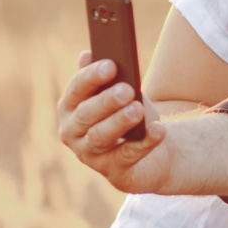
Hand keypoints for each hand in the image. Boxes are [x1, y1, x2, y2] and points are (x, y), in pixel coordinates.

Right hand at [56, 53, 170, 193]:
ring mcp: (89, 155)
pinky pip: (128, 156)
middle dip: (106, 101)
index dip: (92, 77)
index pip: (76, 89)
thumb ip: (103, 77)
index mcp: (69, 107)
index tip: (111, 65)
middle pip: (86, 114)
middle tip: (127, 89)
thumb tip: (87, 54)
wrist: (148, 153)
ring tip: (138, 109)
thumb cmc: (127, 116)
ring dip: (119, 122)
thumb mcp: (117, 93)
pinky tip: (158, 130)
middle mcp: (72, 132)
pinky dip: (144, 143)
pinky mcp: (113, 172)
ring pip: (101, 137)